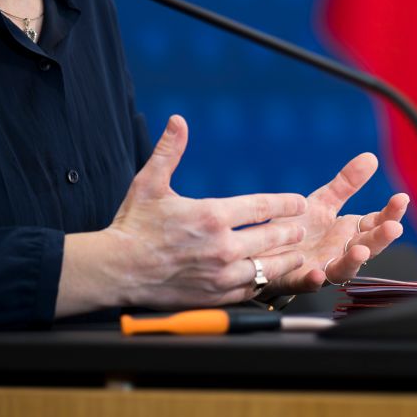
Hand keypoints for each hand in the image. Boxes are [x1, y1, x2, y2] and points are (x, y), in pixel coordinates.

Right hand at [58, 115, 310, 315]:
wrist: (115, 269)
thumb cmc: (132, 226)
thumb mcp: (149, 183)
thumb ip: (169, 151)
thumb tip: (178, 121)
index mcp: (212, 215)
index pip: (263, 207)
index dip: (285, 204)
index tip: (298, 203)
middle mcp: (221, 246)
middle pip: (273, 237)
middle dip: (291, 231)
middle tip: (301, 228)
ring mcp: (220, 274)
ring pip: (267, 267)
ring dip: (285, 259)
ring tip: (296, 254)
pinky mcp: (214, 296)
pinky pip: (249, 290)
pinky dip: (262, 282)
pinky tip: (267, 277)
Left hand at [262, 152, 408, 296]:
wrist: (266, 251)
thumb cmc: (300, 229)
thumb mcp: (324, 201)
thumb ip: (347, 184)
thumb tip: (371, 157)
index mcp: (350, 232)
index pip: (377, 223)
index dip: (391, 213)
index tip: (402, 198)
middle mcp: (341, 252)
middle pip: (367, 246)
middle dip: (381, 238)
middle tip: (394, 228)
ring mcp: (322, 268)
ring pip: (343, 269)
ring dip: (353, 262)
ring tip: (360, 251)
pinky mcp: (298, 280)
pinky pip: (307, 283)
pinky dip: (314, 280)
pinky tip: (317, 274)